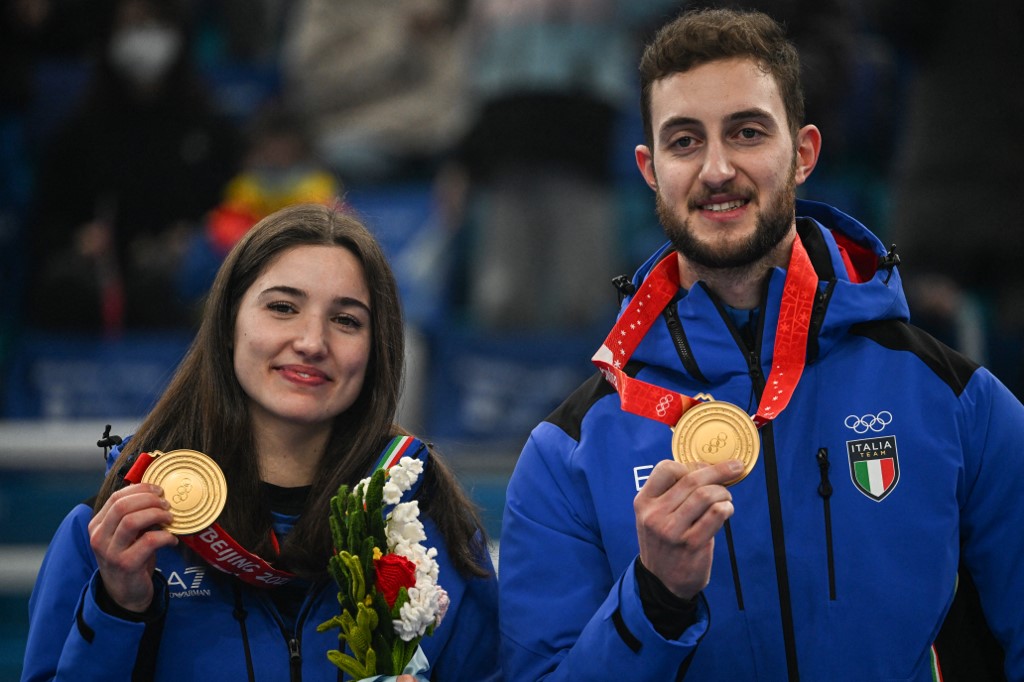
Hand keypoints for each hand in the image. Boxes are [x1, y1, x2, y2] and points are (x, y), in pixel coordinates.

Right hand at [88, 483, 178, 612]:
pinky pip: (149, 541)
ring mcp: (110, 552)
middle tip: (166, 504)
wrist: (125, 594)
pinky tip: (172, 540)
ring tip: (170, 518)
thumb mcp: (127, 535)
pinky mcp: (126, 565)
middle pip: (122, 506)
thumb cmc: (130, 557)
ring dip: (156, 515)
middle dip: (149, 500)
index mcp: (97, 525)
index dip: (140, 490)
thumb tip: (158, 494)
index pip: (116, 498)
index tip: (159, 490)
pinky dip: (165, 536)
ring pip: (132, 521)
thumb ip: (135, 515)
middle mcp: (99, 537)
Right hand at [634, 459, 740, 599]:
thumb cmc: (664, 543)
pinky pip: (716, 514)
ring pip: (705, 495)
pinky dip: (726, 507)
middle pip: (691, 480)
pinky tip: (726, 510)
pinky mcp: (692, 544)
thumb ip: (672, 494)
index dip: (689, 465)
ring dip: (723, 492)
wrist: (661, 583)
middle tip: (735, 466)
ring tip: (726, 497)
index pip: (666, 469)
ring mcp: (673, 530)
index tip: (704, 468)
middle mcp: (655, 514)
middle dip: (719, 470)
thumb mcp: (654, 516)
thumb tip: (705, 468)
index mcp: (644, 502)